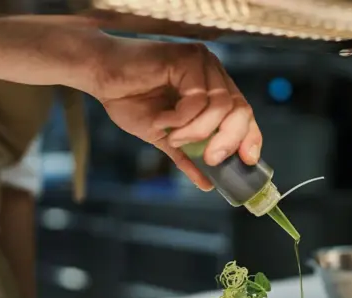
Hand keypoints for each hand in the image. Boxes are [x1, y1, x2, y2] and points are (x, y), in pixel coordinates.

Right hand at [88, 37, 261, 190]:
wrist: (100, 77)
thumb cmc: (127, 99)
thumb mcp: (164, 137)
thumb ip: (188, 155)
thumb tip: (208, 184)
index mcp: (211, 88)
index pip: (244, 113)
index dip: (251, 137)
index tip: (247, 161)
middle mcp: (212, 73)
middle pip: (241, 110)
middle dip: (229, 140)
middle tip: (212, 159)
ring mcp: (202, 64)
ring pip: (221, 107)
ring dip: (196, 131)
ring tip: (172, 136)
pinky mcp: (188, 58)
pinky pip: (197, 99)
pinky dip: (180, 118)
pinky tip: (161, 118)